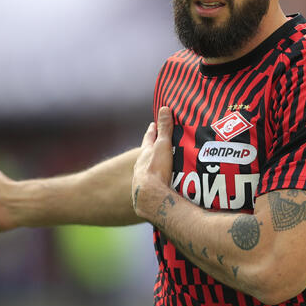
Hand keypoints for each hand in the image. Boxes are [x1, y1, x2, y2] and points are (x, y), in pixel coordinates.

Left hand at [132, 106, 174, 221]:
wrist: (150, 197)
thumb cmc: (156, 169)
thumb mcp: (162, 146)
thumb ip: (164, 129)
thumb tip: (164, 108)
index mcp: (145, 154)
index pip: (148, 139)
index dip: (151, 131)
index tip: (152, 124)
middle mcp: (140, 167)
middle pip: (146, 154)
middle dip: (152, 149)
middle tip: (157, 143)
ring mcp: (142, 180)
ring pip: (147, 169)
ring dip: (153, 166)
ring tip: (161, 165)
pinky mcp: (147, 194)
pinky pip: (152, 184)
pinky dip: (157, 180)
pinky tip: (161, 184)